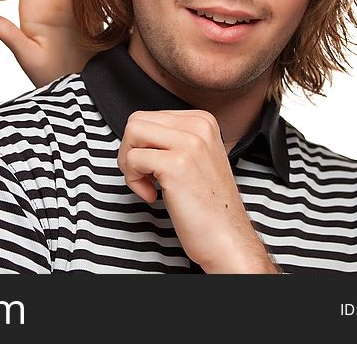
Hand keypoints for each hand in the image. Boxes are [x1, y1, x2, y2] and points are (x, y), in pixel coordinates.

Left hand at [118, 110, 278, 273]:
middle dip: (130, 151)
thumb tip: (135, 135)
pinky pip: (133, 159)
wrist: (227, 239)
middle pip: (136, 122)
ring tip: (148, 184)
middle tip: (143, 176)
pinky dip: (133, 180)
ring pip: (131, 134)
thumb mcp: (195, 158)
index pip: (148, 116)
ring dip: (129, 163)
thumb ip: (171, 139)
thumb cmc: (207, 205)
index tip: (153, 168)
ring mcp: (189, 143)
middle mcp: (198, 126)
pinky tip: (153, 196)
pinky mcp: (177, 164)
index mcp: (202, 121)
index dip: (141, 145)